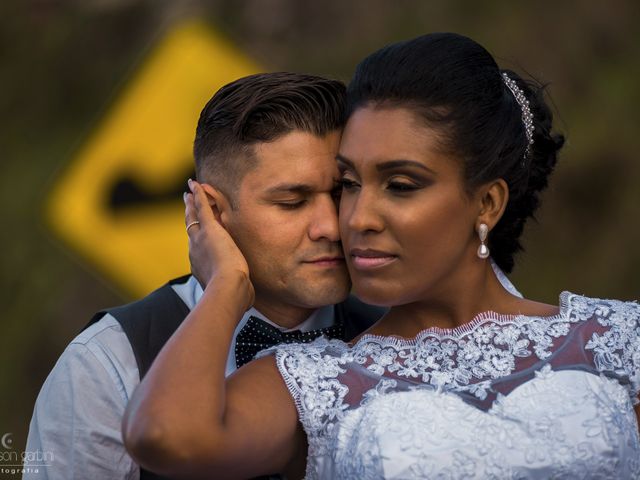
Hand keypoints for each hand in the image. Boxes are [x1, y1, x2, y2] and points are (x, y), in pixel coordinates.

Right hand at [184, 179, 253, 307]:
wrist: (226, 290)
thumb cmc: (233, 297)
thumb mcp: (236, 293)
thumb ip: (241, 293)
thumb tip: (249, 300)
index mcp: (199, 265)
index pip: (197, 247)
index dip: (196, 237)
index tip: (196, 232)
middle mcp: (195, 250)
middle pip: (191, 228)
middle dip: (189, 215)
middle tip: (186, 203)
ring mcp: (200, 239)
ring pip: (194, 215)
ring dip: (192, 202)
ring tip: (190, 191)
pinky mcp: (210, 229)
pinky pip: (202, 207)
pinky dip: (198, 194)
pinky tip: (196, 184)